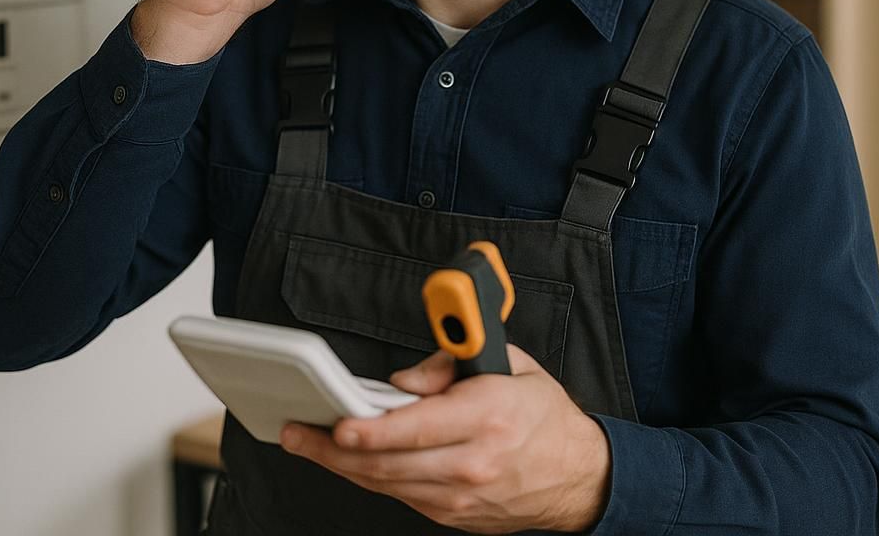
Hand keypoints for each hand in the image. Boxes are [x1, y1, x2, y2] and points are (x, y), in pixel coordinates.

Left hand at [280, 345, 611, 532]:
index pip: (417, 427)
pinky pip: (401, 497)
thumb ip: (451, 362)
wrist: (579, 476)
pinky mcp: (454, 515)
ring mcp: (461, 496)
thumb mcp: (509, 364)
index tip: (338, 422)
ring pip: (387, 484)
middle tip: (299, 432)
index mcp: (488, 416)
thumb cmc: (542, 415)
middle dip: (335, 448)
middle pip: (389, 462)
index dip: (372, 428)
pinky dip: (371, 479)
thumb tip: (403, 378)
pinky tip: (347, 462)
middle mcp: (472, 462)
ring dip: (342, 466)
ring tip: (308, 444)